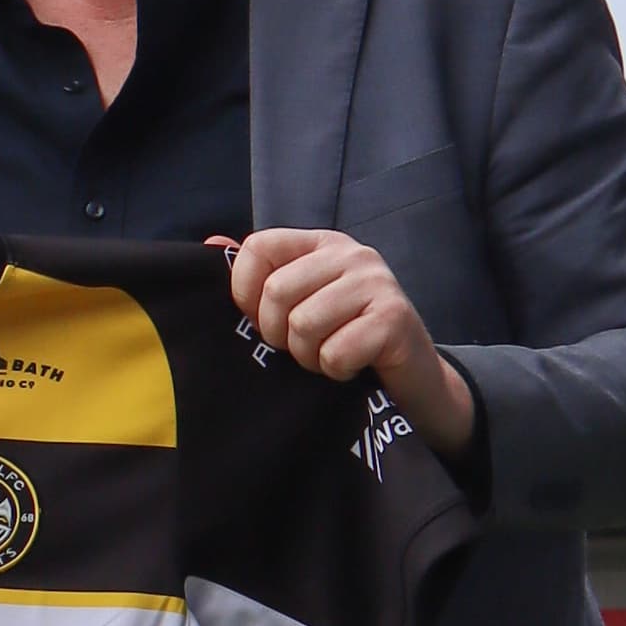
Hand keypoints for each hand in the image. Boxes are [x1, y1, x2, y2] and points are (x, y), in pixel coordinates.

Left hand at [227, 229, 475, 460]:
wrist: (413, 381)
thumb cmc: (348, 342)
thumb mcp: (302, 305)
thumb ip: (260, 276)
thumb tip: (212, 246)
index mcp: (322, 244)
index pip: (258, 247)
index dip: (246, 293)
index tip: (263, 320)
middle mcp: (352, 254)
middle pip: (277, 291)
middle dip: (280, 335)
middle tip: (304, 348)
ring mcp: (377, 283)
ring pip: (304, 324)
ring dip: (309, 357)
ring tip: (328, 357)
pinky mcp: (393, 319)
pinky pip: (334, 353)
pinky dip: (335, 371)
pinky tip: (353, 366)